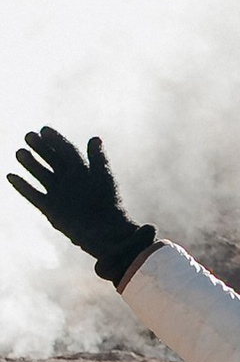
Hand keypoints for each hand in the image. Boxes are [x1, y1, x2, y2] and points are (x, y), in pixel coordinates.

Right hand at [10, 127, 155, 284]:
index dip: (56, 140)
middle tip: (28, 136)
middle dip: (40, 148)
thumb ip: (98, 159)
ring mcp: (58, 194)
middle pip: (51, 159)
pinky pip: (33, 195)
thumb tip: (95, 138)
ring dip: (31, 164)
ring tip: (20, 152)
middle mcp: (69, 180)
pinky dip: (22, 186)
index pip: (66, 151)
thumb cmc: (108, 204)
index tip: (43, 129)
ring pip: (41, 174)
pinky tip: (11, 176)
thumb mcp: (103, 178)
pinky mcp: (50, 208)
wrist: (105, 232)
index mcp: (82, 170)